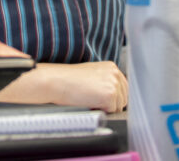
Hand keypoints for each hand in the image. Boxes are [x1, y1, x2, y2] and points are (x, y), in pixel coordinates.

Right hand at [0, 61, 127, 112]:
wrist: (55, 80)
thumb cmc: (68, 79)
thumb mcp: (91, 75)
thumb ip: (104, 81)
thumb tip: (114, 96)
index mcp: (111, 67)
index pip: (123, 89)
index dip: (111, 97)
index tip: (97, 97)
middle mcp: (115, 73)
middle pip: (123, 98)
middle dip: (110, 103)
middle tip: (90, 97)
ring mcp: (114, 83)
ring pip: (119, 107)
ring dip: (105, 107)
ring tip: (88, 98)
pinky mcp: (110, 95)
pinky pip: (112, 111)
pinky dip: (101, 111)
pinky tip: (88, 101)